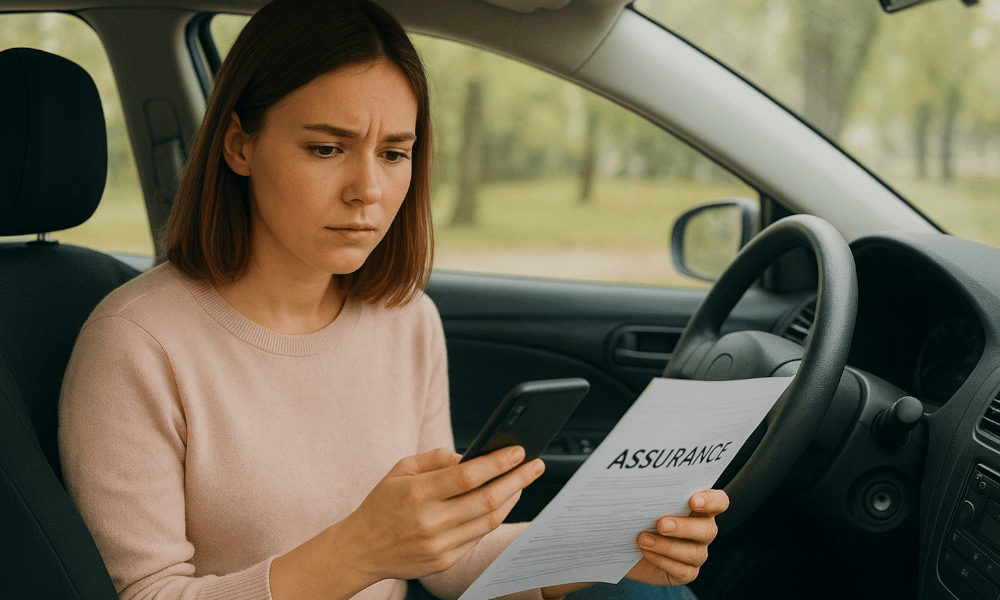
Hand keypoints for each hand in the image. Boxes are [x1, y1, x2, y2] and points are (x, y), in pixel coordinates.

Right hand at [334, 446, 543, 586]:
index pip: (468, 475)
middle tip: (536, 465)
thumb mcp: (401, 468)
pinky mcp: (445, 561)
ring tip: (522, 482)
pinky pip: (478, 537)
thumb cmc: (383, 503)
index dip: (498, 462)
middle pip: (488, 499)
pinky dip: (494, 517)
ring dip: (512, 499)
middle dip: (518, 479)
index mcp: (418, 492)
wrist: (361, 548)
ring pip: (489, 520)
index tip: (519, 451)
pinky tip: (502, 503)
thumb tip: (473, 456)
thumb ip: (437, 458)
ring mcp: (439, 544)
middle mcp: (430, 521)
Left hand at [626, 489, 728, 586]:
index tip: (693, 501)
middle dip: (684, 527)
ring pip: (694, 553)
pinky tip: (646, 553)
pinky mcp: (685, 572)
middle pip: (707, 530)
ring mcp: (696, 553)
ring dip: (667, 546)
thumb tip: (643, 488)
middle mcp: (702, 530)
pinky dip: (662, 561)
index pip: (718, 502)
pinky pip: (682, 571)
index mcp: (699, 507)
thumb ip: (651, 494)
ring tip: (643, 539)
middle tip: (661, 524)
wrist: (620, 543)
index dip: (712, 501)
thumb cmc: (636, 515)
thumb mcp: (642, 501)